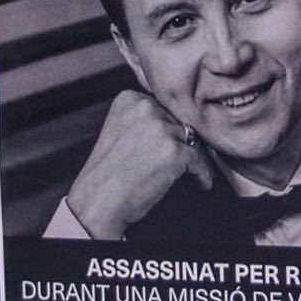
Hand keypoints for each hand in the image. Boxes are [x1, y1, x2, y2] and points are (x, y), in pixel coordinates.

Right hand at [65, 90, 214, 239]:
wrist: (98, 200)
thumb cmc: (107, 173)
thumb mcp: (118, 131)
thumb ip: (144, 121)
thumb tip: (180, 125)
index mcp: (129, 99)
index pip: (162, 109)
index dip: (168, 129)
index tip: (168, 146)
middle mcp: (146, 108)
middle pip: (178, 121)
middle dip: (181, 141)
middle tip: (182, 161)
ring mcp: (161, 129)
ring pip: (191, 139)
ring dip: (193, 157)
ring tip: (193, 172)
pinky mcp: (174, 151)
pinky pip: (199, 160)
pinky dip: (202, 174)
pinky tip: (202, 183)